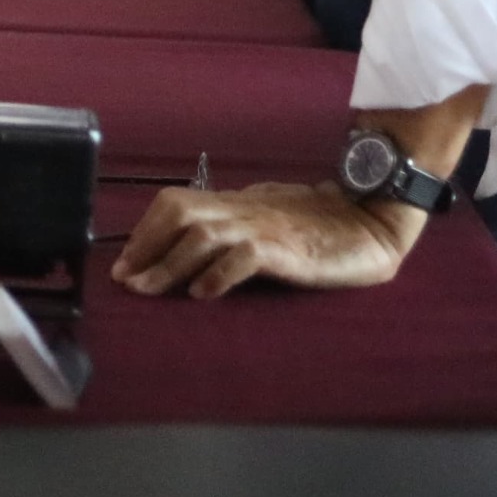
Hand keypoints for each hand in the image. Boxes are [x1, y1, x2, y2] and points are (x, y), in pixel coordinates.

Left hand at [111, 181, 418, 299]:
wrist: (373, 222)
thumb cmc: (321, 225)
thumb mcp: (268, 222)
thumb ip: (235, 229)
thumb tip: (193, 246)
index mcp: (238, 204)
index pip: (178, 203)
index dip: (146, 231)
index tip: (124, 264)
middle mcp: (245, 210)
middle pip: (180, 212)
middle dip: (146, 245)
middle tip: (125, 281)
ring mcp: (266, 228)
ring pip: (203, 234)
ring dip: (169, 264)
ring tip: (148, 290)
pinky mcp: (289, 250)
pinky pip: (246, 256)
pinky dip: (219, 274)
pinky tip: (203, 293)